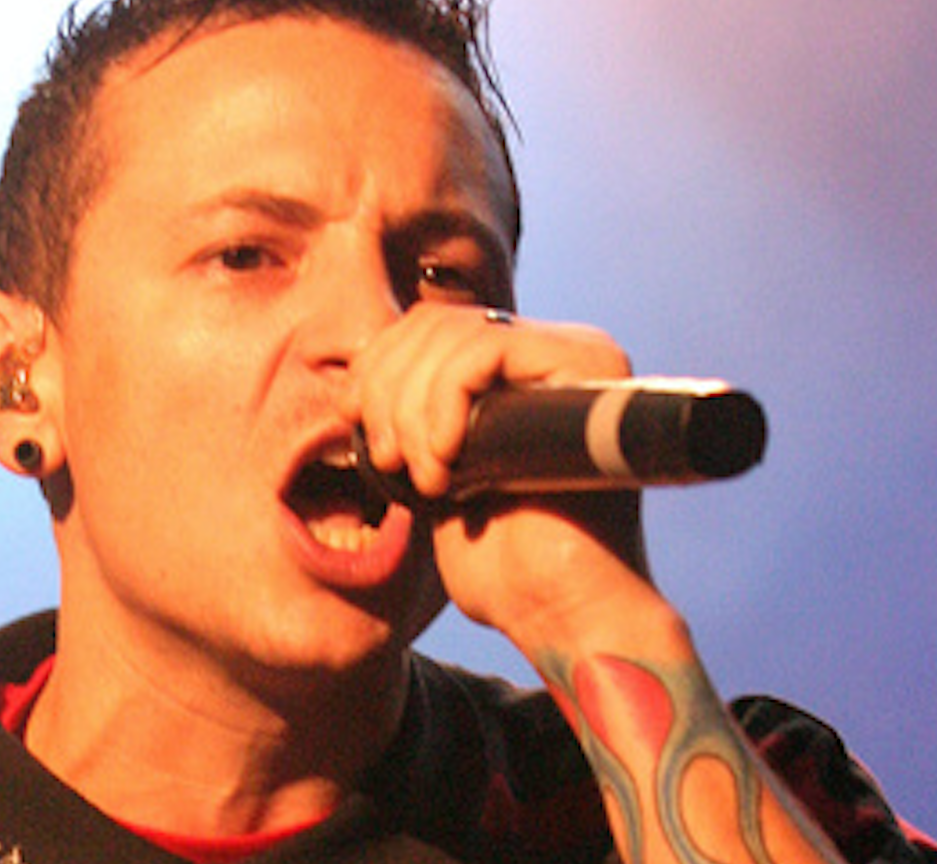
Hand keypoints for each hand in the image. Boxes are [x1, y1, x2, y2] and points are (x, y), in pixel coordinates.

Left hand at [341, 303, 665, 657]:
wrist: (563, 614)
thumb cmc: (507, 566)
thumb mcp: (442, 477)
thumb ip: (416, 423)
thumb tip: (360, 377)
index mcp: (518, 374)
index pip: (429, 327)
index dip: (377, 366)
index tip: (351, 417)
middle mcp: (551, 355)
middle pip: (435, 323)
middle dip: (387, 388)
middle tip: (385, 457)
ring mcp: (574, 359)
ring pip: (454, 334)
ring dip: (411, 406)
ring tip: (420, 472)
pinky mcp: (585, 371)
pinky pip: (486, 350)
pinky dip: (445, 401)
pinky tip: (446, 463)